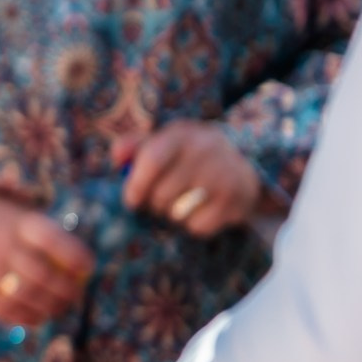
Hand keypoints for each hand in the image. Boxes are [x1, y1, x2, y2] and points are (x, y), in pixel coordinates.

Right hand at [0, 192, 92, 326]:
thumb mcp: (5, 207)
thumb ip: (35, 227)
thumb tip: (72, 255)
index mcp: (15, 221)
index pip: (56, 241)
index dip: (77, 257)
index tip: (87, 267)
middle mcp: (1, 244)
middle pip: (46, 276)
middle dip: (68, 291)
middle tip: (75, 295)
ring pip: (29, 297)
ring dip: (50, 307)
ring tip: (58, 308)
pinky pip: (6, 310)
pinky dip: (26, 317)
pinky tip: (35, 316)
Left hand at [117, 122, 266, 237]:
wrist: (244, 163)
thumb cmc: (188, 154)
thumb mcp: (164, 141)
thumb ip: (134, 145)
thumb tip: (117, 158)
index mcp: (182, 134)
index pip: (153, 161)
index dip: (136, 185)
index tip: (131, 200)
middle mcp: (205, 151)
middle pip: (162, 194)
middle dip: (153, 204)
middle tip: (157, 202)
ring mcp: (224, 176)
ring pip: (178, 213)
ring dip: (172, 214)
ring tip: (179, 203)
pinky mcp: (235, 201)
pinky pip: (198, 226)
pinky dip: (194, 224)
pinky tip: (201, 210)